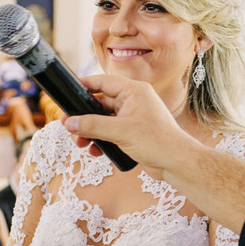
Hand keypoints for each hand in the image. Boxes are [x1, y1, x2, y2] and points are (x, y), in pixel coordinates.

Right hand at [63, 74, 198, 173]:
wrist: (176, 163)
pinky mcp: (132, 133)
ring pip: (103, 120)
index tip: (68, 91)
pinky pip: (110, 132)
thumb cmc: (157, 141)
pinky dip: (101, 140)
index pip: (103, 82)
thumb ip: (93, 126)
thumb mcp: (120, 132)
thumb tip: (70, 122)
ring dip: (90, 131)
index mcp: (134, 91)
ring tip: (80, 143)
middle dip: (84, 116)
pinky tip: (95, 151)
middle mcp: (133, 101)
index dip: (84, 85)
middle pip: (100, 103)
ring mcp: (133, 117)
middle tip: (68, 126)